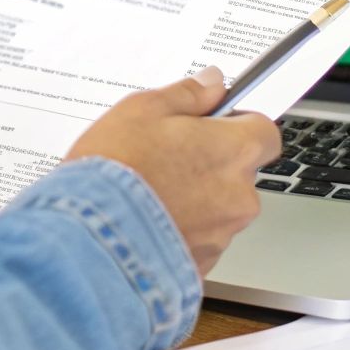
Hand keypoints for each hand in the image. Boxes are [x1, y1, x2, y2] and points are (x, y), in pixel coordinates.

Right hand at [65, 67, 278, 275]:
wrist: (85, 240)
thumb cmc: (114, 172)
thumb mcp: (142, 110)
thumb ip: (187, 94)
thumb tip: (212, 83)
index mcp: (233, 150)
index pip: (264, 131)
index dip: (238, 125)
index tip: (212, 124)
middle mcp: (238, 195)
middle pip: (239, 173)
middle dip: (211, 165)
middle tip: (167, 158)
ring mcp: (222, 235)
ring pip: (218, 209)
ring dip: (195, 201)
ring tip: (149, 194)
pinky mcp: (200, 266)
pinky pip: (198, 241)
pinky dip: (180, 232)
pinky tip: (145, 223)